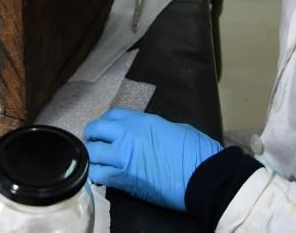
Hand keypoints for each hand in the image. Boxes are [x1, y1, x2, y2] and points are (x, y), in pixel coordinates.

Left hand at [83, 108, 221, 211]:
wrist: (203, 175)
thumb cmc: (196, 151)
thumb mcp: (172, 128)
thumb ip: (151, 128)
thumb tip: (143, 135)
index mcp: (142, 121)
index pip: (111, 116)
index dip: (105, 123)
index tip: (104, 130)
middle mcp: (128, 135)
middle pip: (96, 130)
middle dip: (92, 137)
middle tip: (95, 144)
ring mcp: (124, 157)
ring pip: (93, 154)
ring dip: (94, 157)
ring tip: (98, 161)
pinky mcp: (125, 179)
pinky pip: (99, 175)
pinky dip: (97, 175)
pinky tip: (103, 176)